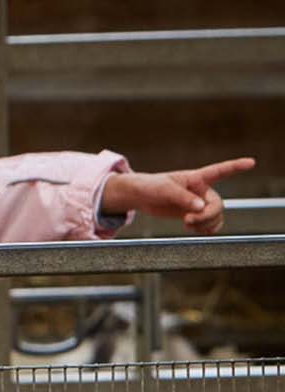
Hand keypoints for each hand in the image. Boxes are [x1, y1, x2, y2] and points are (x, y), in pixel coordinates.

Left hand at [100, 157, 253, 233]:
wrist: (141, 197)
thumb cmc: (151, 187)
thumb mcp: (165, 190)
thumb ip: (183, 198)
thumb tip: (201, 207)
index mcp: (196, 178)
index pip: (219, 171)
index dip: (236, 167)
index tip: (251, 162)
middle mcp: (202, 190)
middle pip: (218, 205)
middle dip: (207, 215)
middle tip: (188, 220)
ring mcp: (200, 203)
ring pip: (216, 216)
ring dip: (206, 224)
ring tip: (187, 224)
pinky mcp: (195, 214)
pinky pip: (210, 224)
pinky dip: (205, 229)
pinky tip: (193, 228)